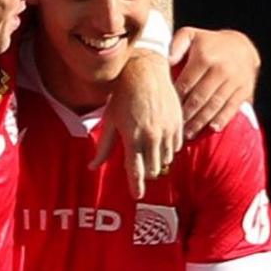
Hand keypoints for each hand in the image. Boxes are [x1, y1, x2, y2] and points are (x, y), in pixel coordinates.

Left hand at [97, 52, 182, 198]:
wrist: (145, 74)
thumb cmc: (122, 97)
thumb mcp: (110, 122)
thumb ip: (104, 148)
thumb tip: (92, 167)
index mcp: (133, 139)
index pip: (136, 170)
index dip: (136, 185)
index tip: (136, 196)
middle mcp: (153, 137)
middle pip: (153, 168)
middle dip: (146, 172)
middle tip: (139, 171)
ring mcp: (168, 130)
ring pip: (165, 159)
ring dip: (157, 161)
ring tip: (148, 154)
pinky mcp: (179, 123)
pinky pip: (176, 146)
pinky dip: (168, 149)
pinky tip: (159, 143)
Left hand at [171, 27, 261, 140]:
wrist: (241, 45)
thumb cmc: (207, 43)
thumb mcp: (191, 36)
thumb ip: (176, 45)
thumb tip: (166, 60)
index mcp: (204, 57)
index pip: (185, 84)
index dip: (174, 100)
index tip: (164, 112)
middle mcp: (221, 69)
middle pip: (199, 98)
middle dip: (185, 115)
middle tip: (173, 128)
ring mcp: (235, 80)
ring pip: (215, 105)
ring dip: (201, 121)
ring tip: (188, 133)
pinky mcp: (245, 89)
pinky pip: (233, 107)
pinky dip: (223, 119)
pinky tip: (212, 129)